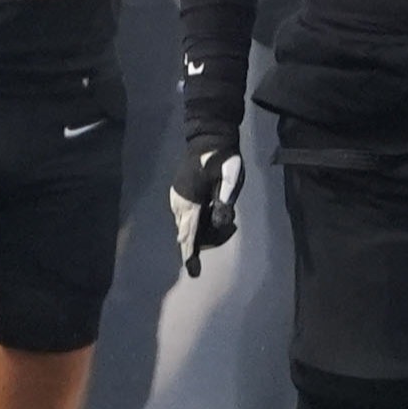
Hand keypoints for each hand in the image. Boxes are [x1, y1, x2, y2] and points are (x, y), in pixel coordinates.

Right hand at [170, 139, 241, 272]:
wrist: (209, 137)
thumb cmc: (223, 157)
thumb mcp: (230, 178)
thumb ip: (225, 200)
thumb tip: (219, 223)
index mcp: (189, 199)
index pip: (189, 232)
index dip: (190, 252)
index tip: (191, 271)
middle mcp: (178, 201)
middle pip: (186, 231)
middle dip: (200, 241)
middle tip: (223, 234)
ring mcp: (176, 197)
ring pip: (184, 225)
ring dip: (198, 232)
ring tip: (216, 229)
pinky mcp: (179, 193)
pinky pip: (184, 216)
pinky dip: (194, 223)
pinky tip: (206, 219)